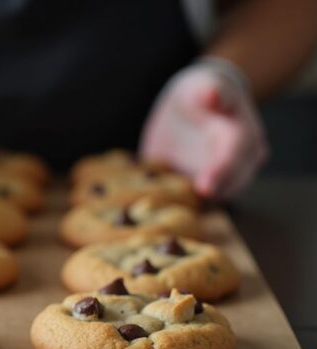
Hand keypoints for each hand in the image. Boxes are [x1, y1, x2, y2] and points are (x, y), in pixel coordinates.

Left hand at [139, 60, 267, 199]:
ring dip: (194, 207)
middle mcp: (240, 163)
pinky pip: (193, 204)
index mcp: (243, 135)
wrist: (194, 106)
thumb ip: (211, 90)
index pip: (236, 155)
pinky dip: (179, 208)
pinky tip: (156, 211)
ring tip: (166, 212)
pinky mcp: (200, 191)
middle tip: (185, 207)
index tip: (204, 188)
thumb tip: (213, 95)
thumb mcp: (202, 84)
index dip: (222, 172)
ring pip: (214, 200)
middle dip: (210, 196)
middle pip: (231, 185)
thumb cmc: (200, 91)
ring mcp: (221, 180)